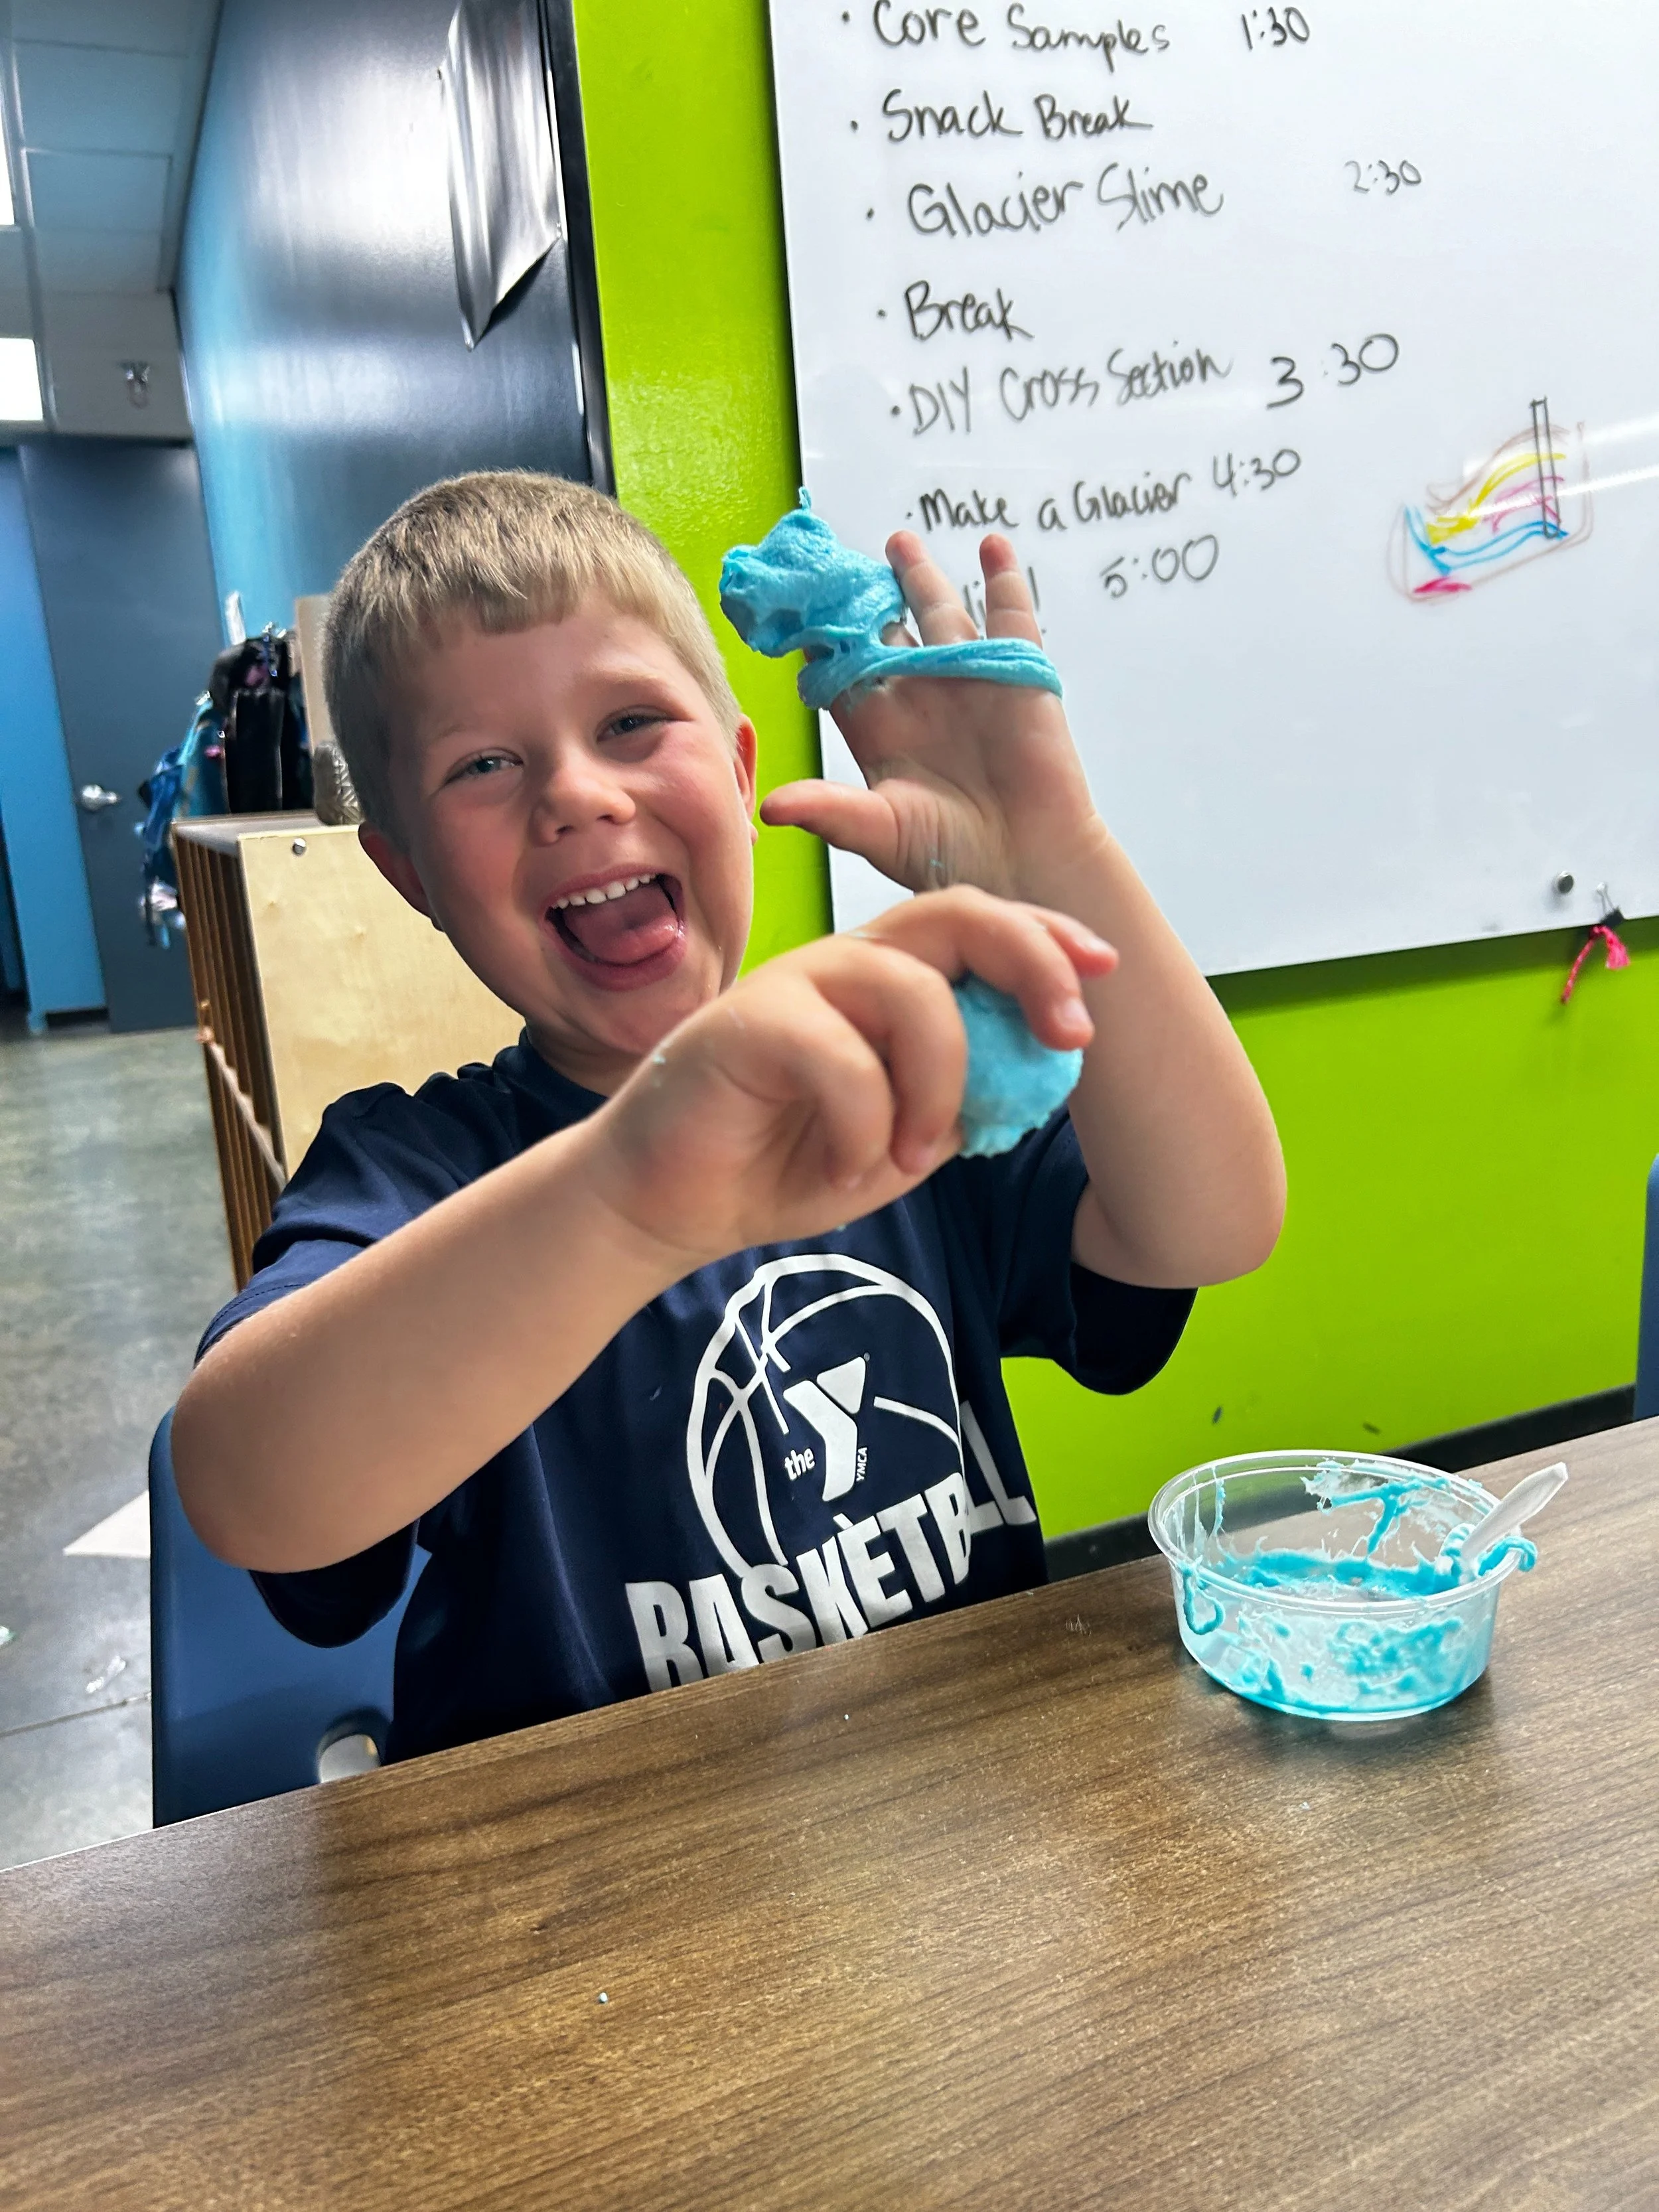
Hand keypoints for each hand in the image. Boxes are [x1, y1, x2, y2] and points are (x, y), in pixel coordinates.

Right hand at [589, 886, 1115, 1265]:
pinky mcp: (745, 1022)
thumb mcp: (904, 1140)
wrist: (669, 1205)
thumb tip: (1039, 1071)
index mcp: (887, 981)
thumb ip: (963, 1101)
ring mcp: (793, 984)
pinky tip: (844, 1167)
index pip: (977, 928)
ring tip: (912, 1155)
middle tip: (1067, 1038)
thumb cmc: (784, 1163)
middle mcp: (845, 965)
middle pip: (955, 916)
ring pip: (910, 989)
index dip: (1046, 939)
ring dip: (939, 1082)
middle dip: (1032, 965)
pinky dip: (864, 1124)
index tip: (1105, 969)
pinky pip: (840, 1056)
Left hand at [759, 532, 1105, 901]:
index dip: (814, 636)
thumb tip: (768, 807)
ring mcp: (967, 681)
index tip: (785, 598)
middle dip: (860, 595)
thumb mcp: (882, 832)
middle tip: (832, 557)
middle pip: (882, 630)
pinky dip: (1004, 580)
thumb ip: (830, 810)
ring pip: (937, 613)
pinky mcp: (1018, 675)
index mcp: (879, 728)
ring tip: (898, 539)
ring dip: (919, 575)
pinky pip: (1010, 617)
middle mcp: (918, 697)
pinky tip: (993, 545)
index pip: (836, 669)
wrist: (1026, 865)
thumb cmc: (950, 856)